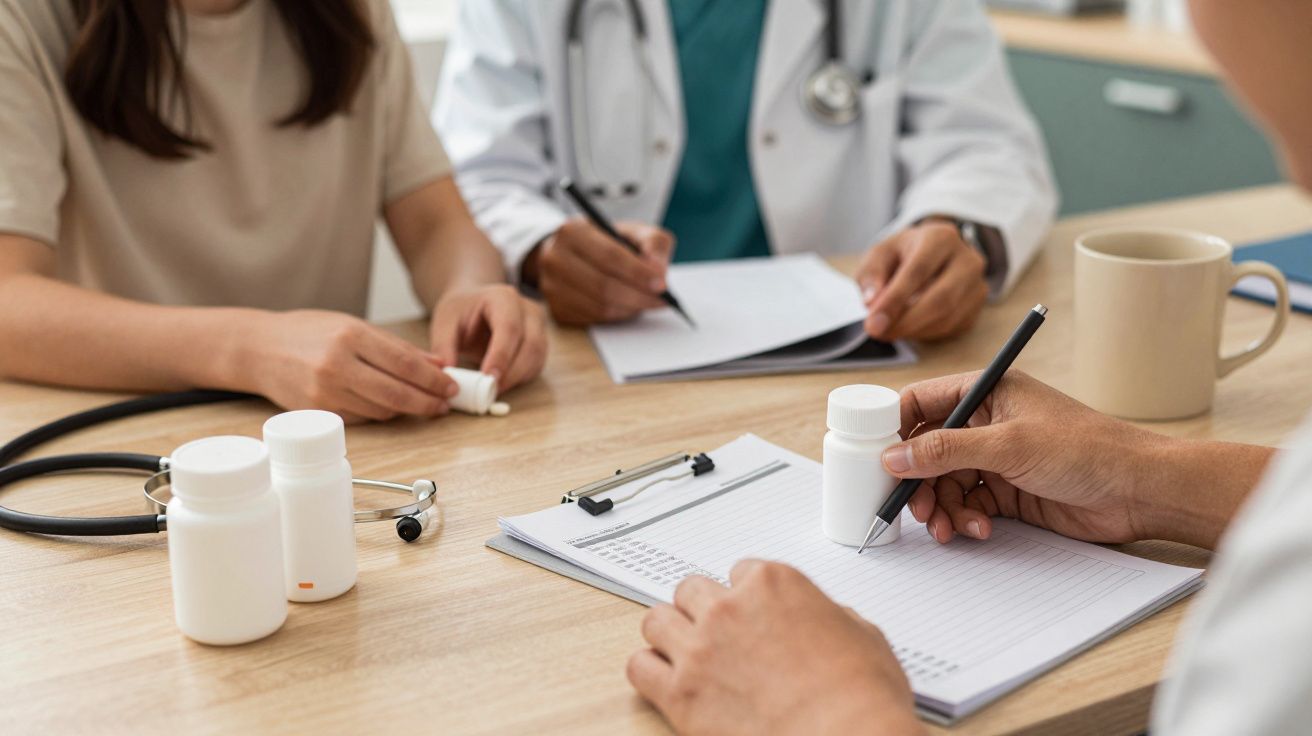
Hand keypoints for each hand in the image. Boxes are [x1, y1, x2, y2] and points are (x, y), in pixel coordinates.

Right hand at [244, 310, 456, 423]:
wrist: (257, 349)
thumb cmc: (307, 332)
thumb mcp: (352, 325)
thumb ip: (395, 346)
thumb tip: (436, 364)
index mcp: (350, 336)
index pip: (405, 364)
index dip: (433, 379)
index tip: (450, 386)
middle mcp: (337, 365)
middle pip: (397, 393)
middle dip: (427, 402)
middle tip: (444, 404)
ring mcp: (325, 392)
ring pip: (381, 410)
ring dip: (407, 410)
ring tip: (422, 405)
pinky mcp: (317, 412)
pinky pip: (362, 419)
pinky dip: (381, 414)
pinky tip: (390, 407)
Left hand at [429, 284, 546, 391]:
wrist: (473, 304)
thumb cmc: (460, 311)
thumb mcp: (444, 323)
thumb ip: (443, 347)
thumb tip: (448, 375)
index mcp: (503, 297)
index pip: (509, 327)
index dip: (501, 355)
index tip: (488, 377)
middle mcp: (527, 310)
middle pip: (530, 344)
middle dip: (512, 371)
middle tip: (490, 390)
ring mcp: (537, 326)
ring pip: (537, 356)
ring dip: (517, 377)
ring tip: (493, 389)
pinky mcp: (539, 343)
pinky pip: (536, 364)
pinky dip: (521, 378)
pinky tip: (502, 383)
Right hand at [525, 218, 673, 324]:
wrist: (575, 255)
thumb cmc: (607, 243)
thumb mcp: (633, 232)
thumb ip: (653, 243)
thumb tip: (658, 269)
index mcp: (572, 231)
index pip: (609, 255)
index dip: (638, 272)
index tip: (662, 284)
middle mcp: (554, 258)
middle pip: (604, 285)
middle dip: (639, 296)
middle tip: (662, 299)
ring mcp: (551, 287)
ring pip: (600, 307)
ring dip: (630, 308)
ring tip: (647, 301)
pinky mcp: (556, 310)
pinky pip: (593, 320)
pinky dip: (616, 317)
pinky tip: (627, 306)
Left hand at [628, 561, 923, 735]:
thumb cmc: (860, 697)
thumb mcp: (863, 634)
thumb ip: (829, 615)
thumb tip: (823, 620)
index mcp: (773, 584)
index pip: (741, 571)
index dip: (746, 595)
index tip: (749, 612)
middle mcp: (729, 608)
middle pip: (692, 590)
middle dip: (703, 609)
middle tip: (715, 631)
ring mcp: (700, 650)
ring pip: (656, 621)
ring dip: (670, 634)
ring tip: (684, 651)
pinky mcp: (680, 694)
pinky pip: (639, 668)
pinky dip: (649, 671)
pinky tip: (665, 680)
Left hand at [856, 220, 987, 341]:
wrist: (935, 254)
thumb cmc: (904, 253)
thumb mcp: (880, 254)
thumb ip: (872, 275)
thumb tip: (872, 303)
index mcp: (941, 238)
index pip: (918, 272)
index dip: (894, 300)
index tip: (872, 323)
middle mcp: (967, 260)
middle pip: (940, 299)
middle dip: (905, 322)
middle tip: (878, 333)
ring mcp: (977, 285)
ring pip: (946, 318)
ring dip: (913, 330)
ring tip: (887, 330)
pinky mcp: (977, 307)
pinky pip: (951, 327)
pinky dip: (924, 333)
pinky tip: (908, 327)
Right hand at [881, 371, 1159, 544]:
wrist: (1139, 491)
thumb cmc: (1087, 449)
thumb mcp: (1008, 445)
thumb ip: (946, 450)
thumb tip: (893, 457)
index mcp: (986, 391)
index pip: (921, 402)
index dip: (894, 429)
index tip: (877, 458)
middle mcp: (986, 422)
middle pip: (926, 449)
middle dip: (916, 480)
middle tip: (912, 506)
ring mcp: (995, 458)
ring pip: (943, 482)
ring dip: (940, 506)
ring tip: (948, 527)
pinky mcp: (1006, 491)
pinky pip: (966, 504)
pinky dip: (963, 519)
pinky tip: (976, 529)